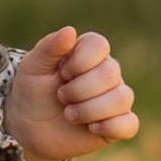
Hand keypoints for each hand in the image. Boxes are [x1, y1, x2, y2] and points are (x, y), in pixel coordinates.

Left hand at [7, 26, 139, 160]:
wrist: (29, 129)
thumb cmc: (32, 92)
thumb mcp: (32, 68)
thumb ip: (49, 47)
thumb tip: (70, 31)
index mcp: (87, 53)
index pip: (99, 44)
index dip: (80, 61)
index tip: (62, 73)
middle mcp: (107, 73)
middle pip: (110, 73)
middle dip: (79, 90)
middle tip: (60, 97)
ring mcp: (114, 99)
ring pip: (122, 99)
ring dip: (89, 110)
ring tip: (69, 115)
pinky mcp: (118, 125)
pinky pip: (130, 124)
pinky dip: (110, 127)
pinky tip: (91, 128)